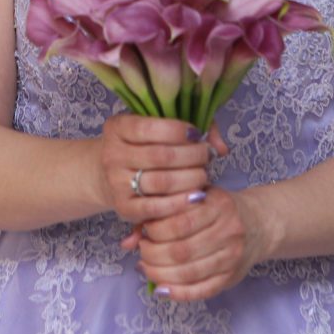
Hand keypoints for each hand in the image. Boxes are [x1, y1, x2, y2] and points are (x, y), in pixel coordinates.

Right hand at [95, 114, 213, 224]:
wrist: (112, 174)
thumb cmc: (145, 144)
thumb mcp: (158, 125)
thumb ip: (192, 127)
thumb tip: (221, 148)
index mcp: (117, 127)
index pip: (150, 127)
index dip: (178, 131)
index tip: (196, 134)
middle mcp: (111, 153)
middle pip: (161, 156)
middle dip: (192, 156)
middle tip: (207, 156)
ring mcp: (115, 182)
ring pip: (161, 182)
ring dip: (191, 179)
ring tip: (204, 174)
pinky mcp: (123, 207)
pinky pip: (156, 208)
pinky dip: (180, 203)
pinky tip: (196, 196)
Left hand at [133, 186, 266, 301]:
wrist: (256, 223)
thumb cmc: (215, 208)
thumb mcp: (193, 199)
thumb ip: (161, 213)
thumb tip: (127, 242)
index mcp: (218, 205)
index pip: (179, 222)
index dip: (155, 231)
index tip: (145, 231)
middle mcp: (228, 230)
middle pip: (181, 251)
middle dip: (154, 255)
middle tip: (142, 253)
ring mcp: (232, 256)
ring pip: (189, 273)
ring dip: (160, 275)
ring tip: (147, 268)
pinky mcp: (231, 278)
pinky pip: (201, 291)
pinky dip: (177, 293)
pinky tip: (161, 289)